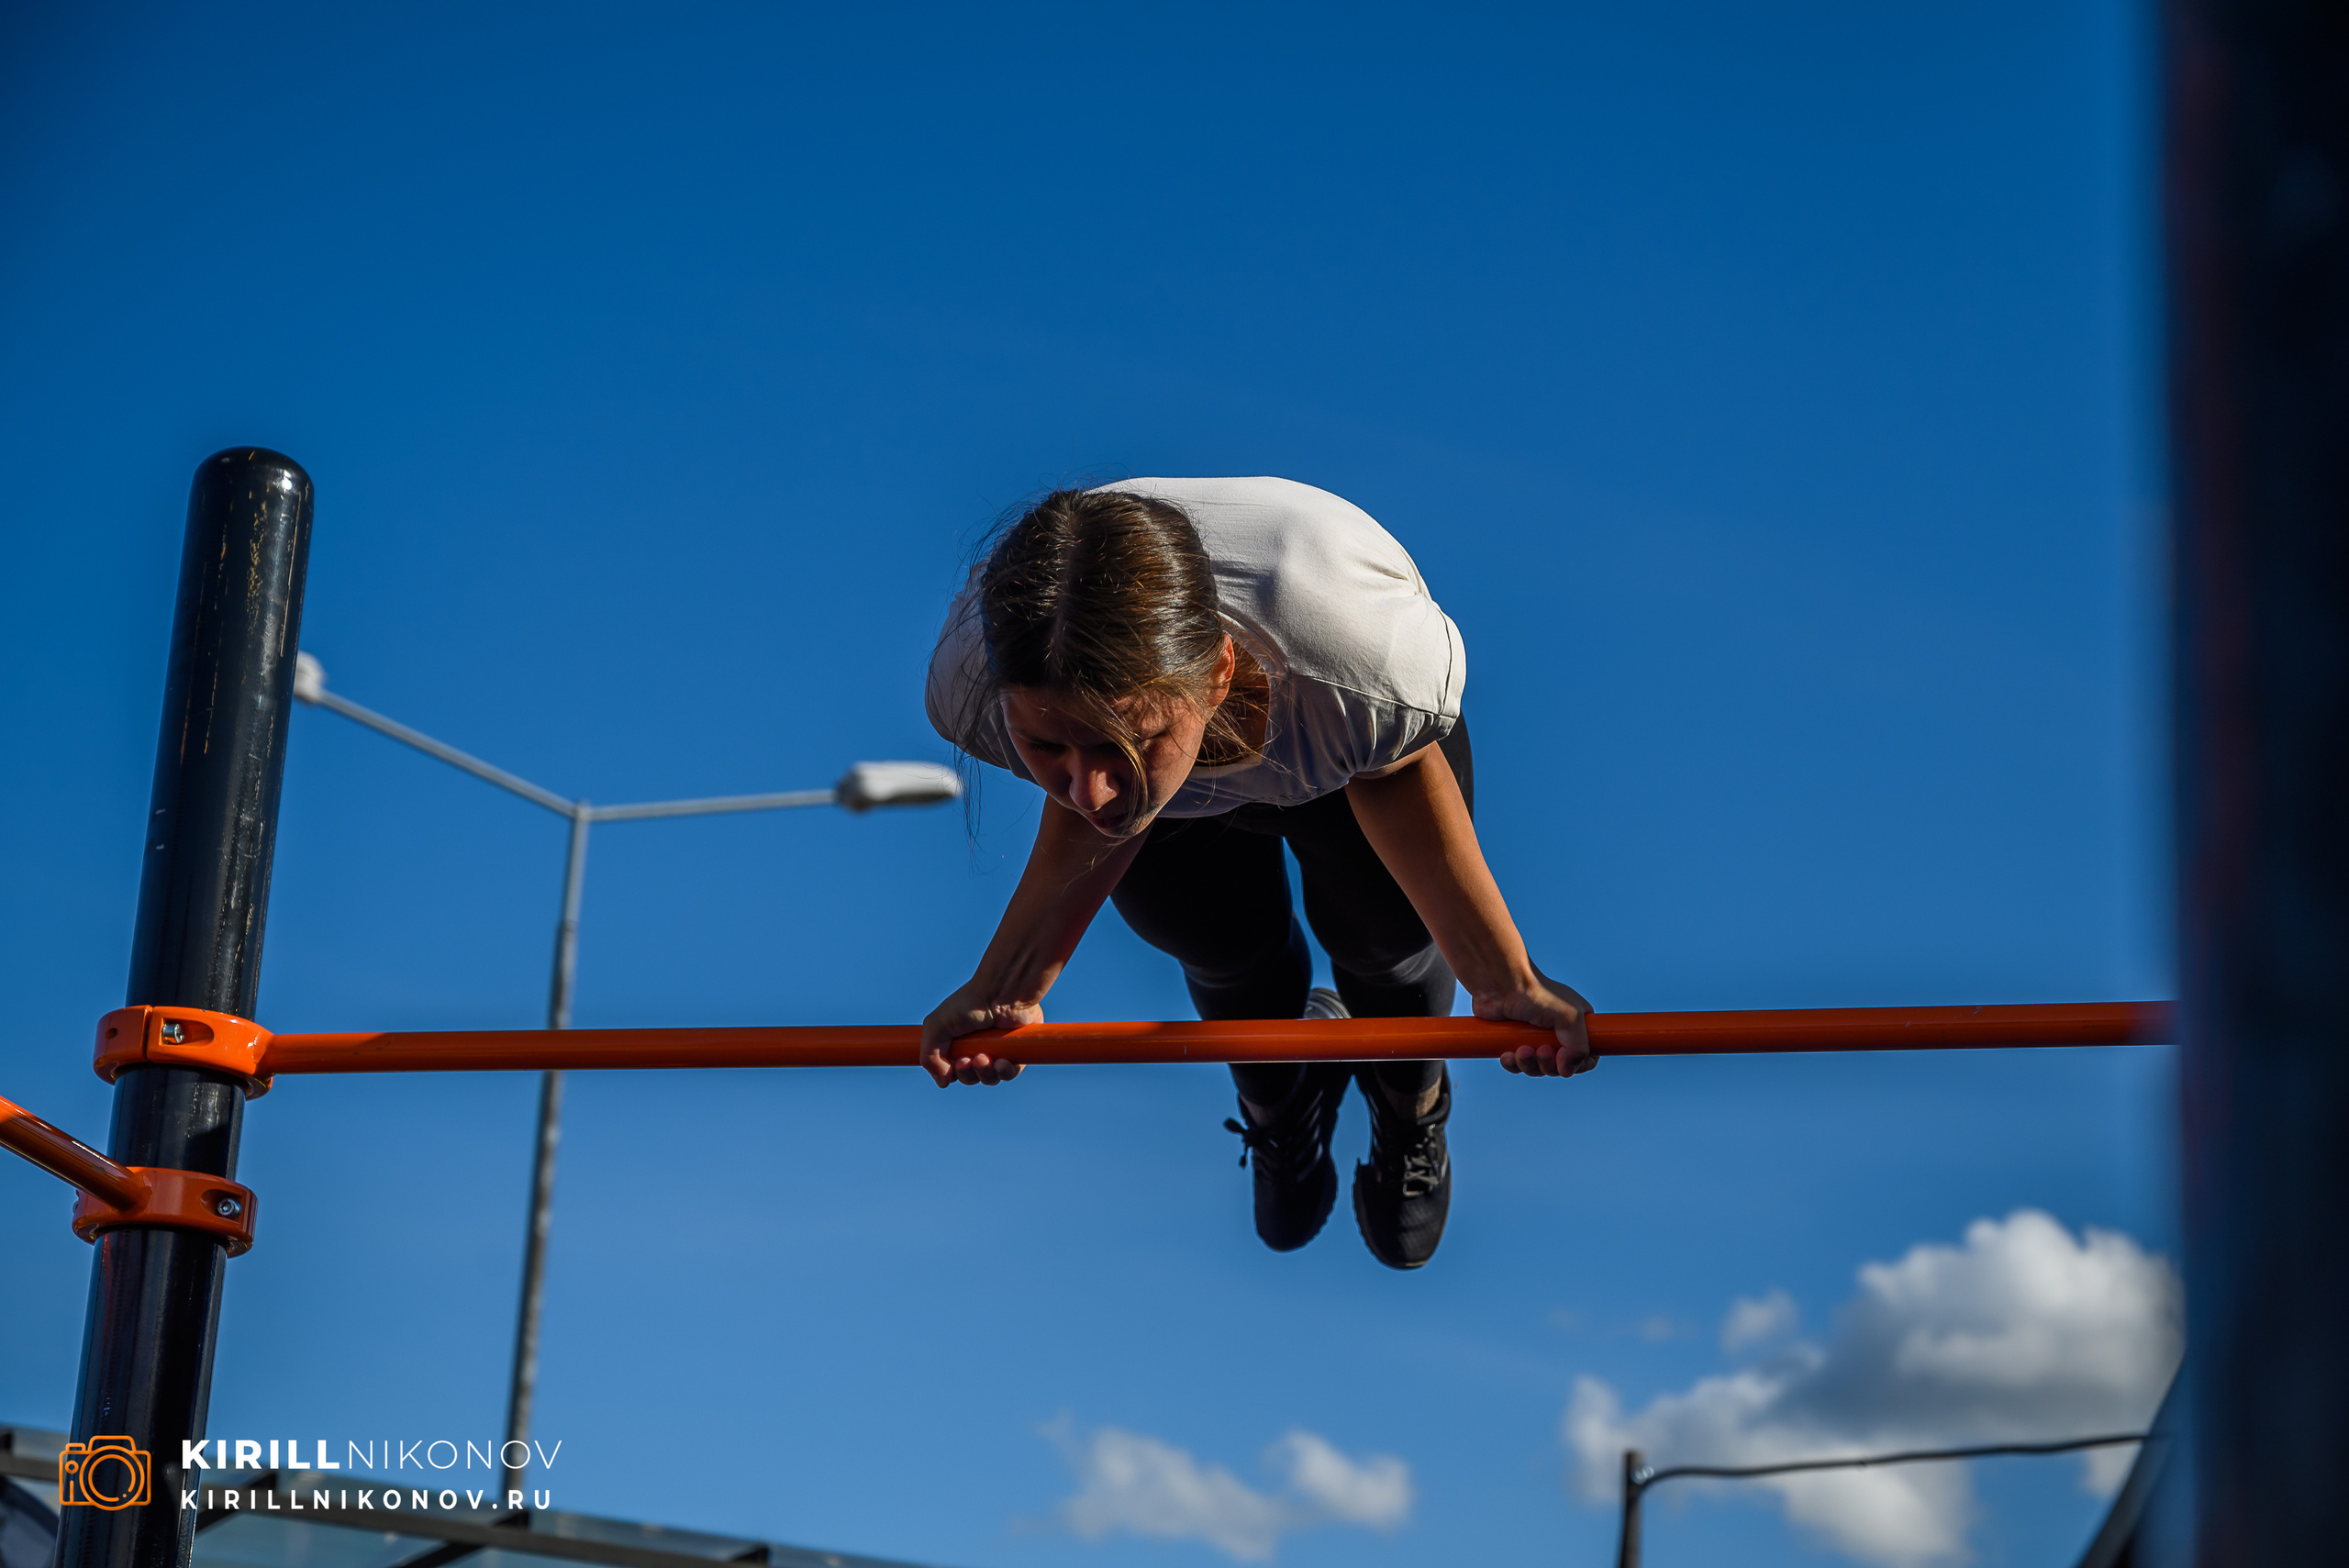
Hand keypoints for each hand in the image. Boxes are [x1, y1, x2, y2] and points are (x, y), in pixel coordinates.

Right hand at [920, 980, 1037, 1086]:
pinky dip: (1004, 1072)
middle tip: (967, 1060)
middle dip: (966, 1074)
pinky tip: (1001, 1061)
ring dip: (985, 1074)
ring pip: (989, 1078)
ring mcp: (996, 1050)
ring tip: (984, 1058)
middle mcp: (976, 1047)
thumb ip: (929, 1055)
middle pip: (969, 1078)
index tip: (952, 1064)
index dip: (951, 1073)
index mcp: (956, 1041)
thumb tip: (942, 1081)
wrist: (1002, 993)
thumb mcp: (936, 1026)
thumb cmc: (969, 1004)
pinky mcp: (1016, 1051)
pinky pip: (1009, 1073)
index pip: (951, 1071)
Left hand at [1481, 967, 1596, 1078]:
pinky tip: (1508, 1055)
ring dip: (1529, 1065)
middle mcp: (1556, 1033)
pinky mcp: (1512, 1041)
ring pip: (1537, 1068)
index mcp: (1576, 1024)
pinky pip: (1516, 1065)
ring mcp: (1533, 1038)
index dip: (1578, 1065)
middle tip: (1541, 1051)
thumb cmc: (1536, 993)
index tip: (1566, 1061)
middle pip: (1559, 1066)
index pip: (1587, 1056)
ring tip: (1522, 1051)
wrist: (1500, 983)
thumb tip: (1566, 1071)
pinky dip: (1513, 1064)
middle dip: (1549, 1065)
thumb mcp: (1570, 1018)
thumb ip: (1579, 1048)